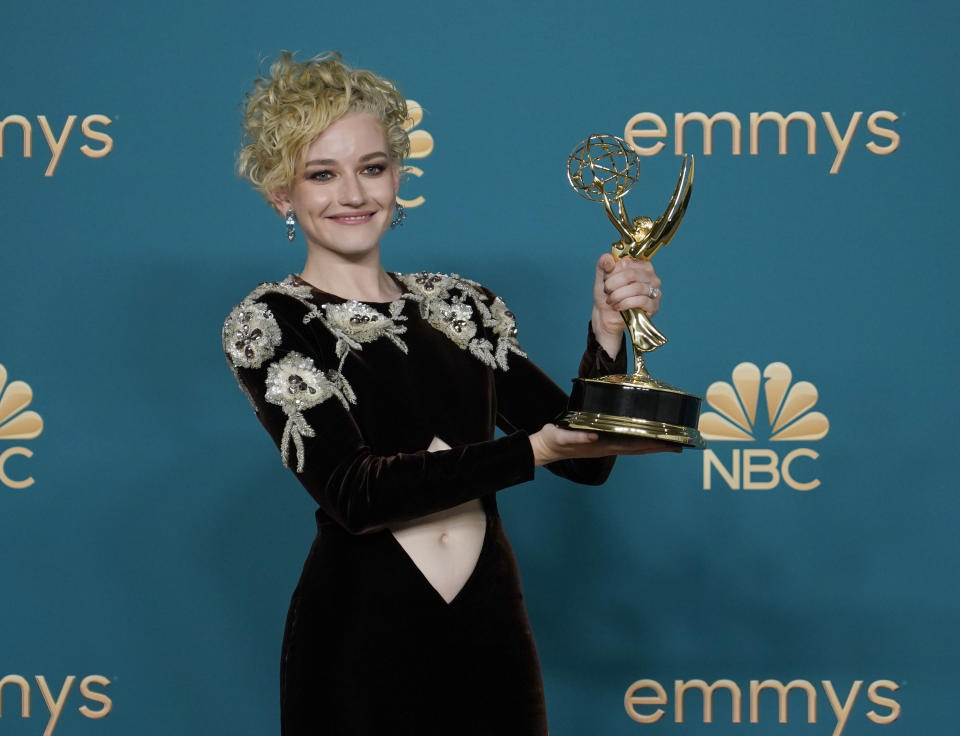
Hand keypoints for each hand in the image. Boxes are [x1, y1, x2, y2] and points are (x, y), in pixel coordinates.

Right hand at [528, 423, 680, 466]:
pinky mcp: (601, 442)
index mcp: (602, 445)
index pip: (633, 445)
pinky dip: (638, 441)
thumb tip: (593, 435)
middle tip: (680, 444)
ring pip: (634, 446)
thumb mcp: (561, 435)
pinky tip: (644, 438)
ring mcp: (605, 446)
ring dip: (651, 445)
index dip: (652, 444)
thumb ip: (576, 435)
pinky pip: (626, 442)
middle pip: (639, 448)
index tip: (670, 443)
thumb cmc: (553, 440)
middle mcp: (607, 447)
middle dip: (659, 446)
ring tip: (668, 442)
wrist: (544, 447)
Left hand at [591, 254, 662, 357]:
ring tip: (610, 300)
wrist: (607, 315)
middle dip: (614, 284)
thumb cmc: (608, 294)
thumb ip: (603, 264)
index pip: (627, 263)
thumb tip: (608, 259)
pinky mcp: (654, 306)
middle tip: (606, 290)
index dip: (612, 272)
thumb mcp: (602, 277)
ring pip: (636, 288)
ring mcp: (655, 291)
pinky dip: (625, 304)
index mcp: (641, 265)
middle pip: (631, 274)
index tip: (605, 279)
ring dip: (617, 295)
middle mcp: (651, 277)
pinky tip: (618, 306)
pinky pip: (641, 301)